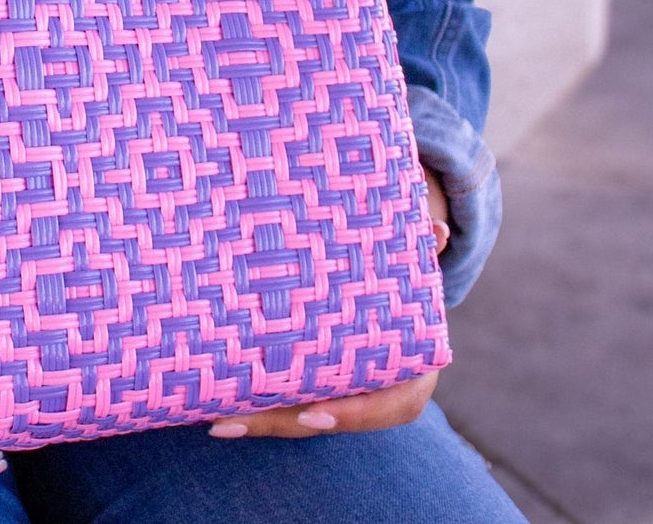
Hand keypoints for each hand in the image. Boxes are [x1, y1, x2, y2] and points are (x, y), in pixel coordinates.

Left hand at [207, 165, 451, 440]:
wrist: (397, 297)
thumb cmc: (401, 276)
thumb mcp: (412, 265)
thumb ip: (422, 249)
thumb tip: (439, 232)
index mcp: (412, 369)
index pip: (389, 405)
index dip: (352, 414)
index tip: (313, 415)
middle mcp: (376, 391)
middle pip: (327, 417)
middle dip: (282, 422)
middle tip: (228, 421)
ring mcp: (341, 393)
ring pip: (301, 417)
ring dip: (259, 421)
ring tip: (214, 421)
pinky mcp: (313, 387)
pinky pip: (287, 404)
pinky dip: (256, 407)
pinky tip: (213, 410)